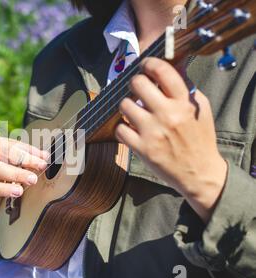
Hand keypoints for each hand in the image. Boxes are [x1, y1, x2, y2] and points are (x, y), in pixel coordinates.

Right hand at [0, 133, 48, 218]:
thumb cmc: (3, 152)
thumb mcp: (16, 148)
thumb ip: (30, 153)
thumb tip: (46, 157)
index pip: (8, 150)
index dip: (26, 158)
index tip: (42, 164)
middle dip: (14, 173)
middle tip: (32, 179)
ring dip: (0, 189)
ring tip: (19, 192)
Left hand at [115, 57, 227, 222]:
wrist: (199, 173)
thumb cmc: (199, 138)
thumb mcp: (200, 108)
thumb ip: (185, 87)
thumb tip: (171, 66)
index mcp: (184, 102)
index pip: (162, 71)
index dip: (149, 64)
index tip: (145, 65)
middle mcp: (168, 115)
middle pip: (138, 84)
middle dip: (135, 83)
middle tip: (138, 89)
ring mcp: (153, 132)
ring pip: (125, 104)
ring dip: (127, 105)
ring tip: (135, 110)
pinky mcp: (142, 148)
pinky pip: (119, 129)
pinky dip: (123, 128)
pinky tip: (131, 129)